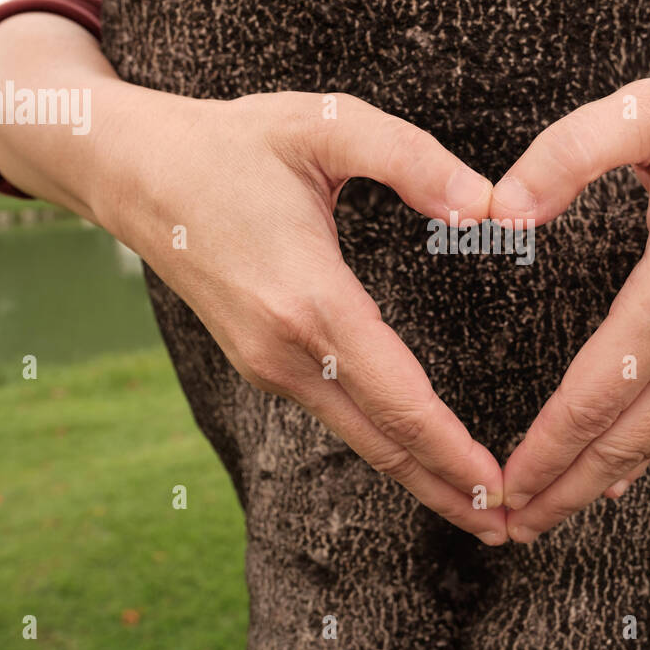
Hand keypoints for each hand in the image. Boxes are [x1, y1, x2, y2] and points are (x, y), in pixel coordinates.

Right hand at [96, 90, 509, 542]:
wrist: (134, 171)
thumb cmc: (233, 142)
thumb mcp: (327, 123)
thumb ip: (415, 161)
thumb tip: (490, 208)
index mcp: (309, 302)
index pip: (399, 401)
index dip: (455, 453)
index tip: (504, 491)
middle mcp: (284, 351)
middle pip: (383, 443)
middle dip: (448, 488)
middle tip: (515, 526)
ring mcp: (266, 364)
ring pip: (359, 438)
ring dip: (420, 474)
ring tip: (479, 505)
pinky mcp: (261, 361)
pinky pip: (338, 416)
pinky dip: (387, 444)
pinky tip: (420, 456)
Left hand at [489, 65, 649, 540]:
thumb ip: (566, 154)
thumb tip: (498, 210)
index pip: (594, 392)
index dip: (543, 447)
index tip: (496, 487)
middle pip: (625, 438)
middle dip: (561, 489)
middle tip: (503, 528)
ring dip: (597, 481)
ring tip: (543, 515)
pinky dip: (643, 452)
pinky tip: (612, 476)